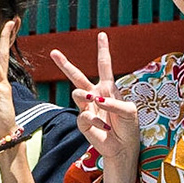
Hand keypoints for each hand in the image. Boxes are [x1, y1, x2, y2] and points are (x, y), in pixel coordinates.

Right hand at [52, 33, 140, 161]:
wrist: (124, 147)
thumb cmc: (128, 127)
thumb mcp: (129, 111)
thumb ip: (115, 102)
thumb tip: (96, 99)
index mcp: (108, 88)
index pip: (104, 66)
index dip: (103, 50)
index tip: (102, 35)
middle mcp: (95, 95)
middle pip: (77, 76)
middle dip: (65, 64)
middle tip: (53, 52)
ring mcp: (87, 108)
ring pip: (77, 93)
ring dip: (84, 95)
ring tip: (92, 99)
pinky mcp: (83, 123)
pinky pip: (85, 116)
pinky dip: (95, 119)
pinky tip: (103, 125)